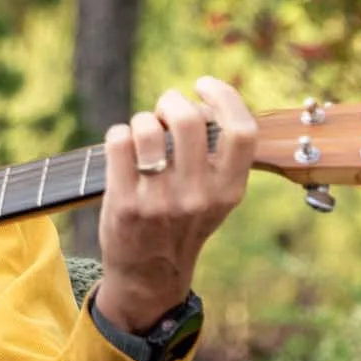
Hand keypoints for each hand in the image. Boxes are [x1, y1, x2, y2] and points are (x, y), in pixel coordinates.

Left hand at [96, 76, 257, 334]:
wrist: (149, 276)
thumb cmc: (181, 222)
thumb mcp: (214, 196)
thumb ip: (215, 153)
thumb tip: (201, 101)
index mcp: (229, 190)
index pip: (242, 132)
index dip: (224, 97)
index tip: (204, 84)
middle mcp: (199, 197)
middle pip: (188, 120)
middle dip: (171, 101)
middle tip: (164, 109)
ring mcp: (161, 201)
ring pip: (148, 128)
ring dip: (142, 120)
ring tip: (141, 134)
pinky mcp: (126, 204)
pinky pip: (119, 141)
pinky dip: (118, 134)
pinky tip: (123, 148)